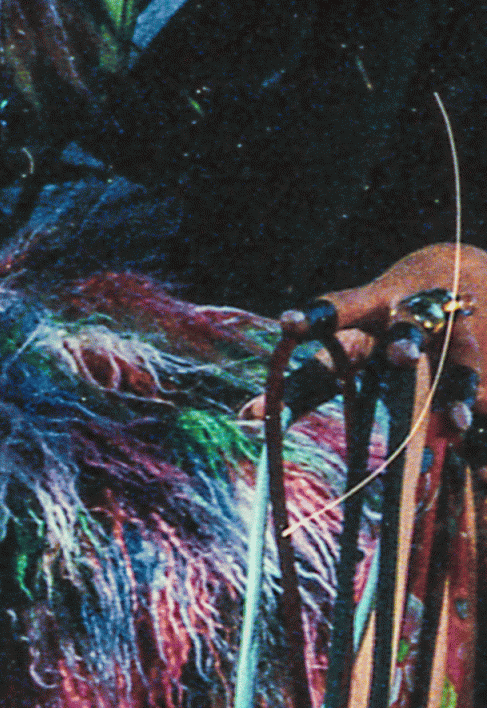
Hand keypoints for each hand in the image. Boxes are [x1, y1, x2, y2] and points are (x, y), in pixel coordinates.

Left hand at [279, 242, 486, 435]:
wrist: (468, 275)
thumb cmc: (385, 323)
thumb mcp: (350, 342)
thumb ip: (306, 384)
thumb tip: (245, 419)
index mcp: (373, 306)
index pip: (338, 309)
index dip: (314, 317)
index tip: (287, 322)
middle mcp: (415, 314)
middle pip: (410, 324)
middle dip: (407, 338)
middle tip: (400, 353)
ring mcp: (458, 331)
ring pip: (461, 356)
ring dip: (458, 386)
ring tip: (457, 420)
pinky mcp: (485, 358)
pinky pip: (484, 382)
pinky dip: (480, 405)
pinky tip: (474, 432)